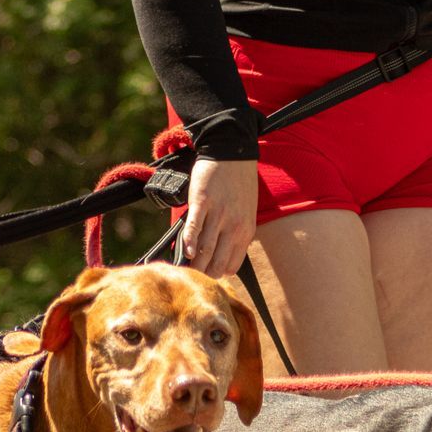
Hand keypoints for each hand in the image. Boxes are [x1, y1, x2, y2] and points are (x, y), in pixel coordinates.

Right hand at [180, 157, 257, 279]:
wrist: (233, 152)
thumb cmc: (239, 183)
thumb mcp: (246, 212)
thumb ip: (235, 233)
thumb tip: (218, 253)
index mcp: (246, 231)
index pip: (232, 266)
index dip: (218, 274)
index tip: (207, 275)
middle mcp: (234, 226)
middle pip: (217, 262)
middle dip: (204, 274)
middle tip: (192, 278)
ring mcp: (218, 215)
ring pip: (205, 249)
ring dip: (194, 263)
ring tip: (185, 271)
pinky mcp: (202, 202)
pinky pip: (195, 228)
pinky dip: (189, 242)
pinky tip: (185, 251)